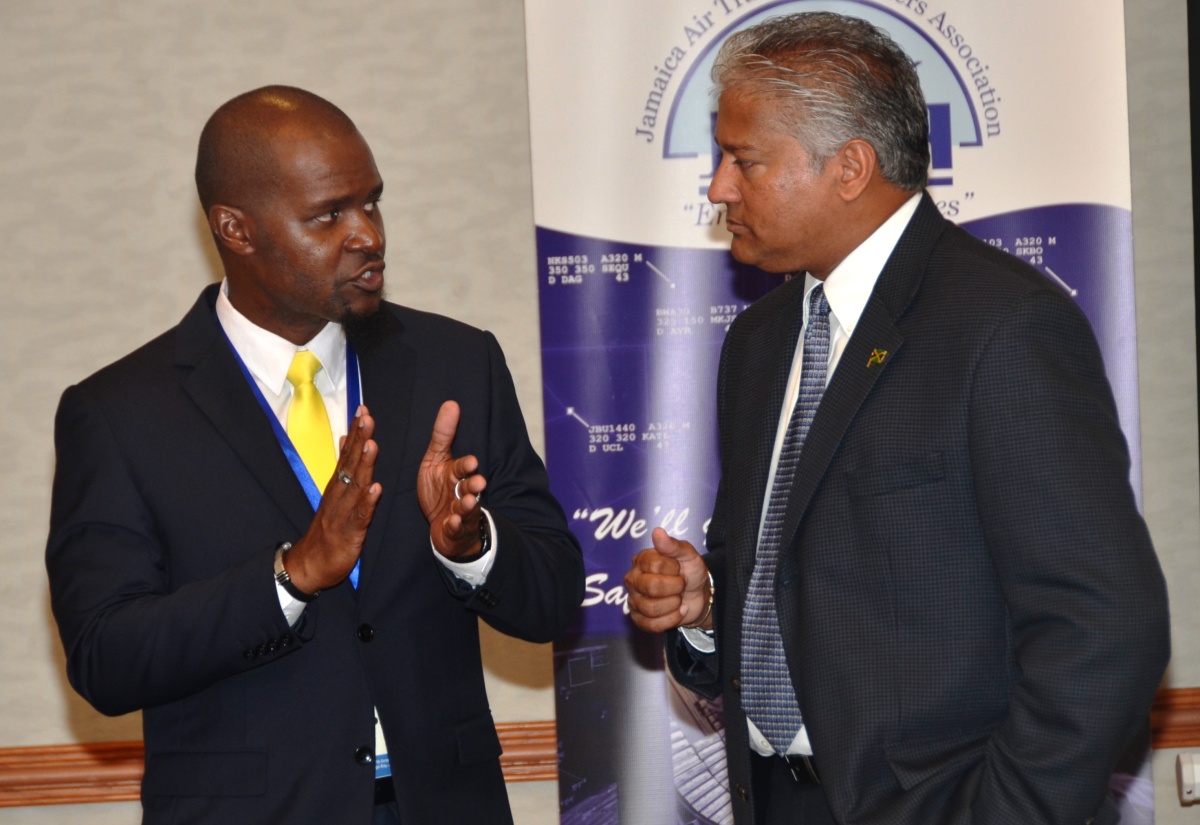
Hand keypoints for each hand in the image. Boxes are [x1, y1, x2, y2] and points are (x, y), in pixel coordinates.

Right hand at [285, 405, 381, 593]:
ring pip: (355, 485)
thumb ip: (343, 466)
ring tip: (372, 444)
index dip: (356, 432)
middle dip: (360, 439)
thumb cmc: (328, 528)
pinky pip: (360, 515)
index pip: (347, 453)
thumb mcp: (335, 493)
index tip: (363, 410)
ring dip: (363, 465)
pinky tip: (376, 489)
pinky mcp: (350, 532)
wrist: (310, 564)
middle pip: (350, 463)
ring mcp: (343, 512)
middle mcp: (339, 494)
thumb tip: (346, 437)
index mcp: (338, 485)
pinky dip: (367, 502)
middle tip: (367, 417)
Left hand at [418, 400, 487, 558]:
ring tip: (467, 503)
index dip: (466, 466)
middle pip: (470, 488)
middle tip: (479, 483)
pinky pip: (455, 528)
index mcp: (456, 474)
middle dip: (474, 486)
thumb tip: (451, 403)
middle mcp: (461, 492)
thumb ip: (443, 434)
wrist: (441, 523)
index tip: (472, 462)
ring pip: (466, 508)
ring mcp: (459, 512)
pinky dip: (454, 525)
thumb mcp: (436, 459)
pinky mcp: (454, 529)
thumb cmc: (440, 488)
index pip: (463, 467)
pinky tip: (452, 523)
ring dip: (468, 506)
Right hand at [625, 528, 711, 632]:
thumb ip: (673, 545)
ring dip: (673, 605)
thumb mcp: (688, 555)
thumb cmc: (690, 572)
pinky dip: (670, 620)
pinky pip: (650, 625)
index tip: (679, 569)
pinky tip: (678, 612)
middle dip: (674, 588)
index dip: (673, 569)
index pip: (654, 565)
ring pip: (650, 608)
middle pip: (650, 587)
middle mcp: (633, 579)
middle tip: (681, 585)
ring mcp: (634, 600)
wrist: (699, 595)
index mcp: (641, 560)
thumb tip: (657, 532)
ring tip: (678, 599)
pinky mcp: (639, 619)